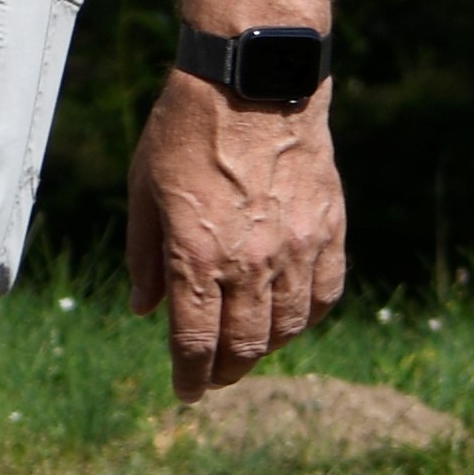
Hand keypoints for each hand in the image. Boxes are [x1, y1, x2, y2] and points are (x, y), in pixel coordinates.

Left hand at [127, 76, 349, 398]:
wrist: (253, 82)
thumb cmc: (187, 131)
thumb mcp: (144, 191)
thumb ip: (145, 256)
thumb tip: (145, 310)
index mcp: (197, 255)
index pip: (195, 341)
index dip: (189, 376)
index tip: (185, 392)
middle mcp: (251, 261)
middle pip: (244, 344)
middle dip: (225, 371)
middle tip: (213, 379)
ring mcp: (296, 248)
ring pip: (288, 327)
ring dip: (266, 348)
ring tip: (248, 349)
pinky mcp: (329, 230)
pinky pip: (326, 294)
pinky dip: (308, 317)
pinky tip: (291, 319)